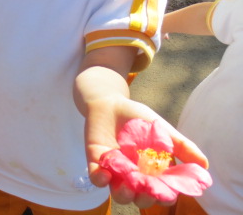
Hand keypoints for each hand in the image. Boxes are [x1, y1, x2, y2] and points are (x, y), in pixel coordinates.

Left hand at [85, 97, 207, 207]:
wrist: (111, 102)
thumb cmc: (139, 118)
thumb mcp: (163, 131)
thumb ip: (182, 147)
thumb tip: (205, 165)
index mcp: (152, 173)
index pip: (160, 192)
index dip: (164, 196)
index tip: (168, 193)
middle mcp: (134, 176)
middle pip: (139, 197)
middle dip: (144, 198)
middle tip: (146, 190)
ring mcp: (114, 171)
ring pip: (119, 193)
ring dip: (124, 194)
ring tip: (128, 186)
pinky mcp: (96, 162)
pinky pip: (96, 177)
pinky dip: (100, 179)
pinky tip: (104, 174)